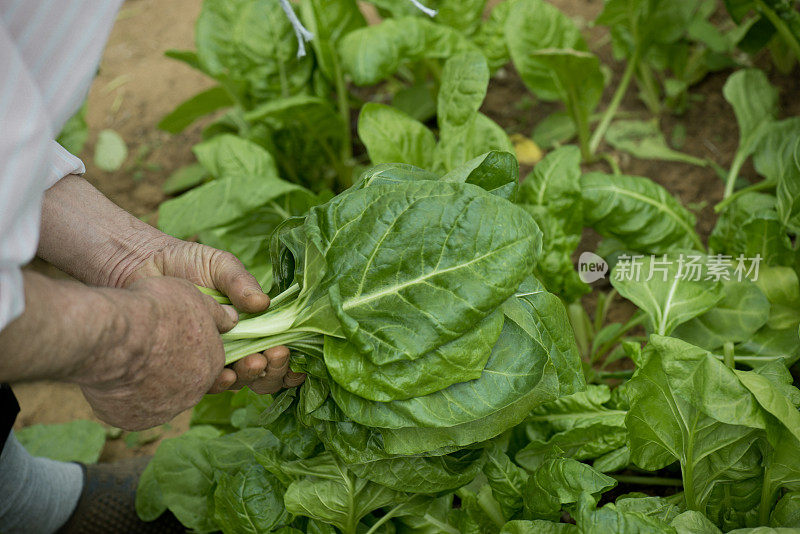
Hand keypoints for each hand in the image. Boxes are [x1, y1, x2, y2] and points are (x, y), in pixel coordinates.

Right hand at [78, 276, 232, 429]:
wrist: (116, 338)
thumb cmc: (156, 311)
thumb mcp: (193, 298)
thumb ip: (215, 313)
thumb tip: (231, 319)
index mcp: (213, 363)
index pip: (205, 358)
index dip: (186, 346)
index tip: (169, 335)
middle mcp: (195, 392)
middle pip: (184, 380)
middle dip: (170, 367)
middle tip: (149, 348)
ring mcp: (166, 410)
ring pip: (158, 397)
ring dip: (148, 384)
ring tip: (128, 361)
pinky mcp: (137, 420)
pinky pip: (133, 410)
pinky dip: (125, 398)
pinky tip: (114, 378)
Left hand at [114, 235, 304, 394]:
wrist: (141, 267)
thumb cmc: (185, 262)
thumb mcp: (220, 266)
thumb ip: (241, 283)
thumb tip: (263, 304)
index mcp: (251, 322)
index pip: (276, 347)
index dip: (288, 357)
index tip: (285, 350)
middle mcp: (235, 344)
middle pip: (264, 372)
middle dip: (274, 370)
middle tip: (272, 356)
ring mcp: (211, 357)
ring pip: (240, 381)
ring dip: (251, 376)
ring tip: (251, 363)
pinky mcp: (187, 366)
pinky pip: (207, 384)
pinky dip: (220, 383)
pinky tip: (222, 374)